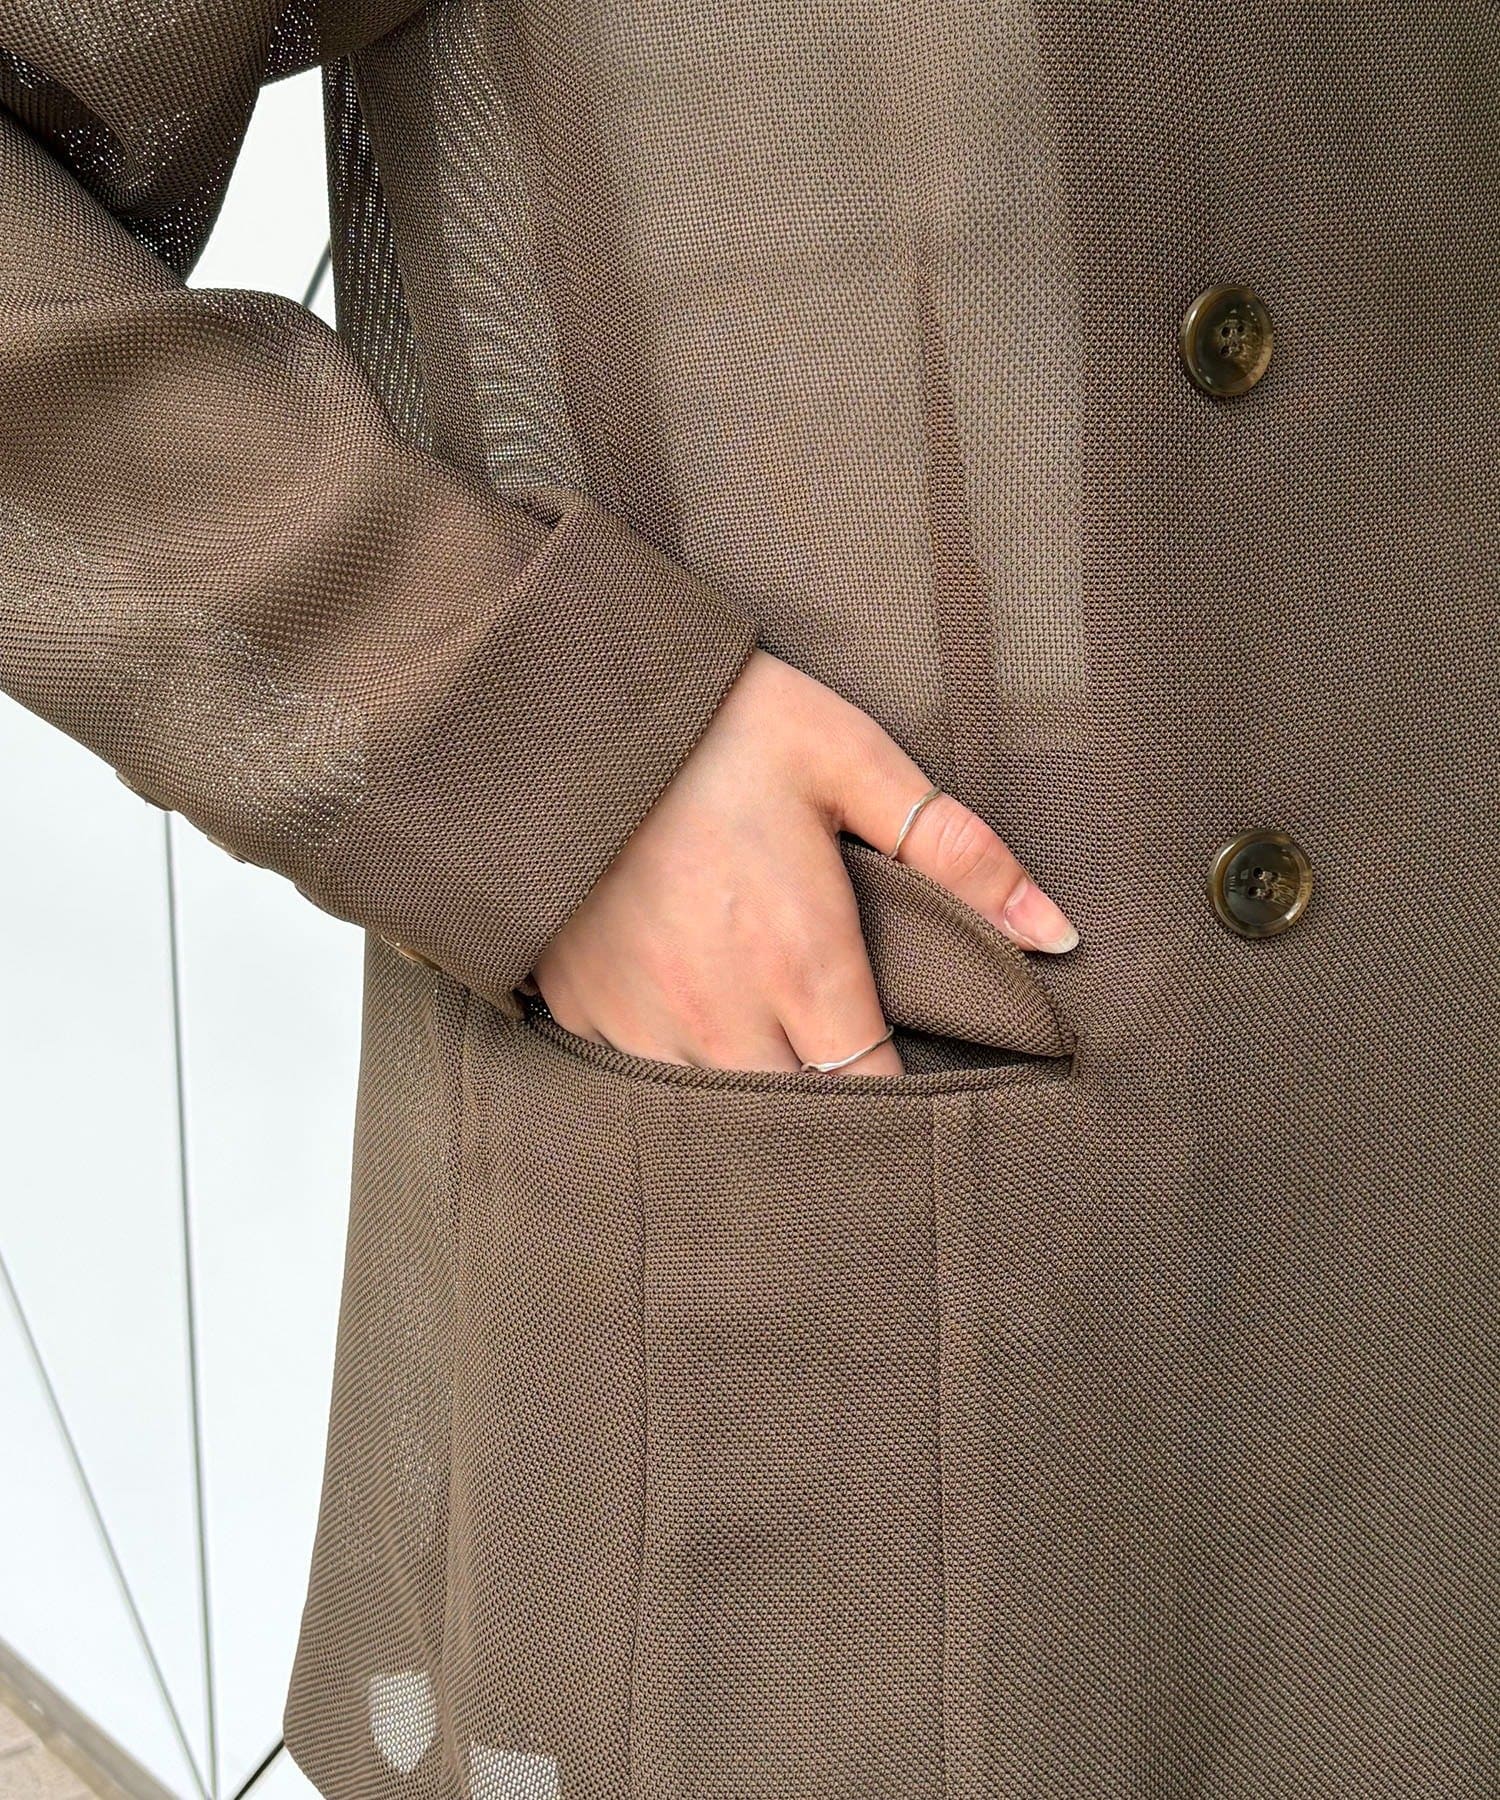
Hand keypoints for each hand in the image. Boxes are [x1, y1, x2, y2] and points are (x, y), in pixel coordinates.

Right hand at [527, 650, 1077, 1073]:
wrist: (563, 700)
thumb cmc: (721, 725)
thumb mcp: (851, 760)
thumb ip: (959, 853)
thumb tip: (1055, 933)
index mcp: (802, 958)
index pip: (873, 1094)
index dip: (904, 1107)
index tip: (920, 1091)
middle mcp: (720, 1011)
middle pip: (797, 1121)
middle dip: (832, 1114)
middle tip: (849, 1075)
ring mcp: (641, 1019)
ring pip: (713, 1115)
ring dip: (751, 1099)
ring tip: (772, 1054)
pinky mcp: (581, 1009)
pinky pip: (639, 1081)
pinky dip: (672, 1071)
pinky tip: (691, 1024)